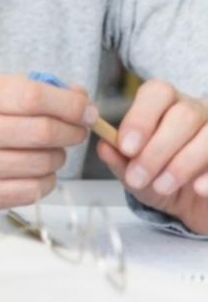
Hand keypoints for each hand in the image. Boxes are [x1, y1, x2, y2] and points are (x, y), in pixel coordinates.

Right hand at [0, 74, 91, 216]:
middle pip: (42, 131)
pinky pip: (32, 189)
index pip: (31, 97)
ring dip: (57, 156)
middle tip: (75, 129)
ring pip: (42, 163)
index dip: (68, 104)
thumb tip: (78, 97)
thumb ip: (26, 89)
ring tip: (48, 150)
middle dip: (71, 131)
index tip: (84, 108)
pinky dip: (45, 180)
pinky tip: (35, 171)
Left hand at [94, 79, 207, 233]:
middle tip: (138, 177)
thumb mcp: (134, 174)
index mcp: (166, 106)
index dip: (140, 118)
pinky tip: (197, 189)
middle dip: (157, 149)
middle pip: (184, 114)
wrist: (192, 208)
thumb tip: (105, 146)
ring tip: (161, 187)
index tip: (126, 147)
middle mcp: (198, 111)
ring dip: (182, 163)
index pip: (157, 93)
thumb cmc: (159, 181)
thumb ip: (119, 160)